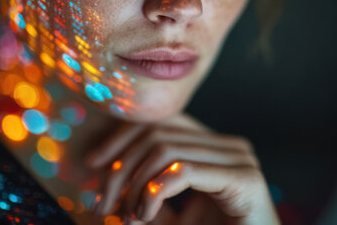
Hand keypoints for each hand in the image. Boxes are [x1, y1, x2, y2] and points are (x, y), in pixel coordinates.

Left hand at [86, 114, 278, 223]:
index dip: (121, 137)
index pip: (162, 121)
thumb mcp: (173, 219)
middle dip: (120, 169)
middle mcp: (230, 146)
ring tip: (127, 217)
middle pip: (157, 134)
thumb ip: (147, 198)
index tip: (92, 165)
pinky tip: (145, 214)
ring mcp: (240, 159)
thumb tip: (107, 182)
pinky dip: (155, 192)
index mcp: (216, 148)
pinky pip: (184, 171)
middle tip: (103, 207)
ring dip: (134, 185)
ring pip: (165, 149)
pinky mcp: (244, 179)